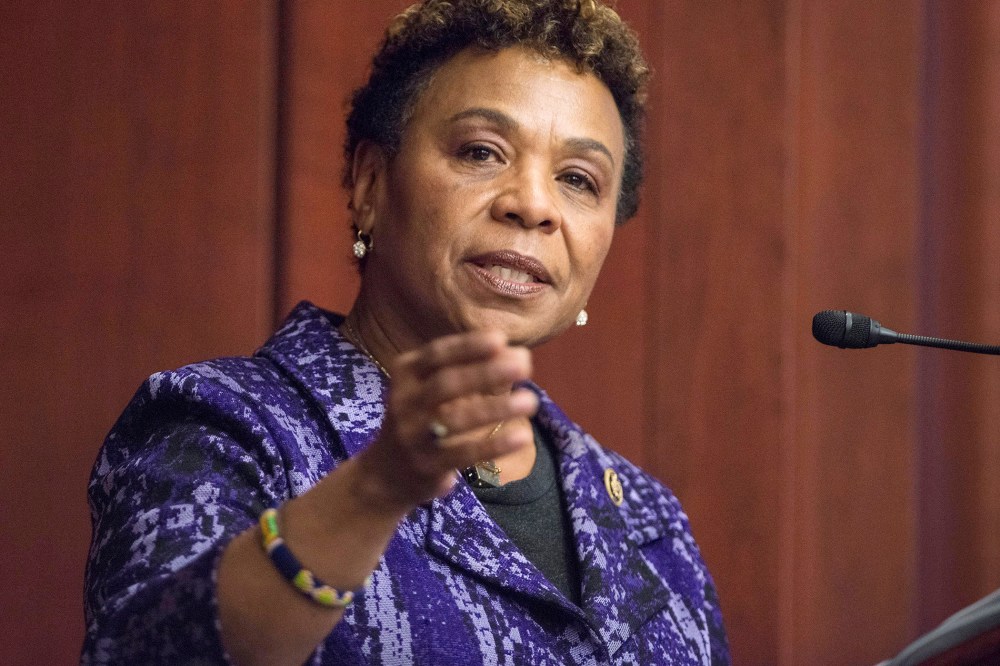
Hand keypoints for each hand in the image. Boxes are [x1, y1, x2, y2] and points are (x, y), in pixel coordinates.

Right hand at [355, 330, 538, 512]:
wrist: (386, 473)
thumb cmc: (422, 417)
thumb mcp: (429, 387)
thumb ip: (466, 368)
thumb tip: (516, 353)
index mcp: (405, 374)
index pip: (436, 354)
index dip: (468, 347)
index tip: (501, 339)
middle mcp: (404, 402)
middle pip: (446, 384)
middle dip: (486, 372)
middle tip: (524, 364)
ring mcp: (412, 436)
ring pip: (455, 420)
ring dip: (496, 409)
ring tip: (531, 400)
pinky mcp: (426, 466)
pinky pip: (463, 454)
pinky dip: (494, 445)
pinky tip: (522, 436)